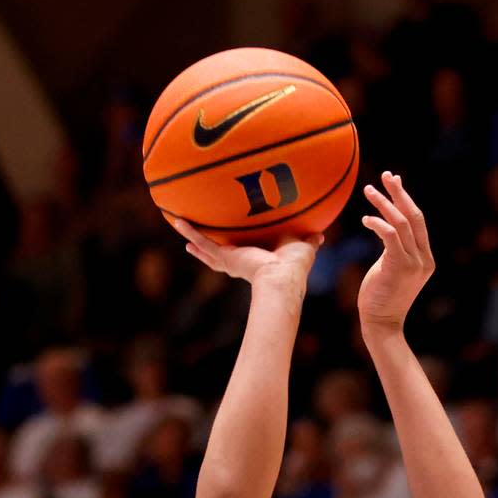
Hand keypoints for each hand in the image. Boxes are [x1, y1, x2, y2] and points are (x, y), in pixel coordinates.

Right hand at [173, 218, 319, 295]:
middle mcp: (239, 263)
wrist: (283, 278)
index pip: (240, 256)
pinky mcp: (225, 256)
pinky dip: (190, 231)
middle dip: (204, 250)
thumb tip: (320, 234)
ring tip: (179, 227)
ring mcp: (230, 260)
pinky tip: (178, 219)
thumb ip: (308, 239)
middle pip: (216, 256)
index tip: (225, 249)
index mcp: (255, 262)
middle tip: (192, 245)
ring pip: (205, 248)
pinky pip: (204, 241)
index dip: (232, 252)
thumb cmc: (295, 267)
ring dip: (192, 237)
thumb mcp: (302, 245)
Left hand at [357, 172, 434, 334]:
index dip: (406, 199)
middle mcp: (424, 258)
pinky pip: (390, 237)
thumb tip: (386, 228)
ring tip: (368, 191)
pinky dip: (378, 224)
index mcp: (426, 257)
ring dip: (384, 204)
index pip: (418, 221)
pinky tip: (365, 219)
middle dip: (400, 192)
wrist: (382, 324)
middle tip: (385, 175)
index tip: (394, 182)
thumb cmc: (381, 298)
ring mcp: (415, 263)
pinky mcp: (400, 267)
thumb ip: (395, 249)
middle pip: (414, 216)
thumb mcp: (392, 268)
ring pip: (401, 223)